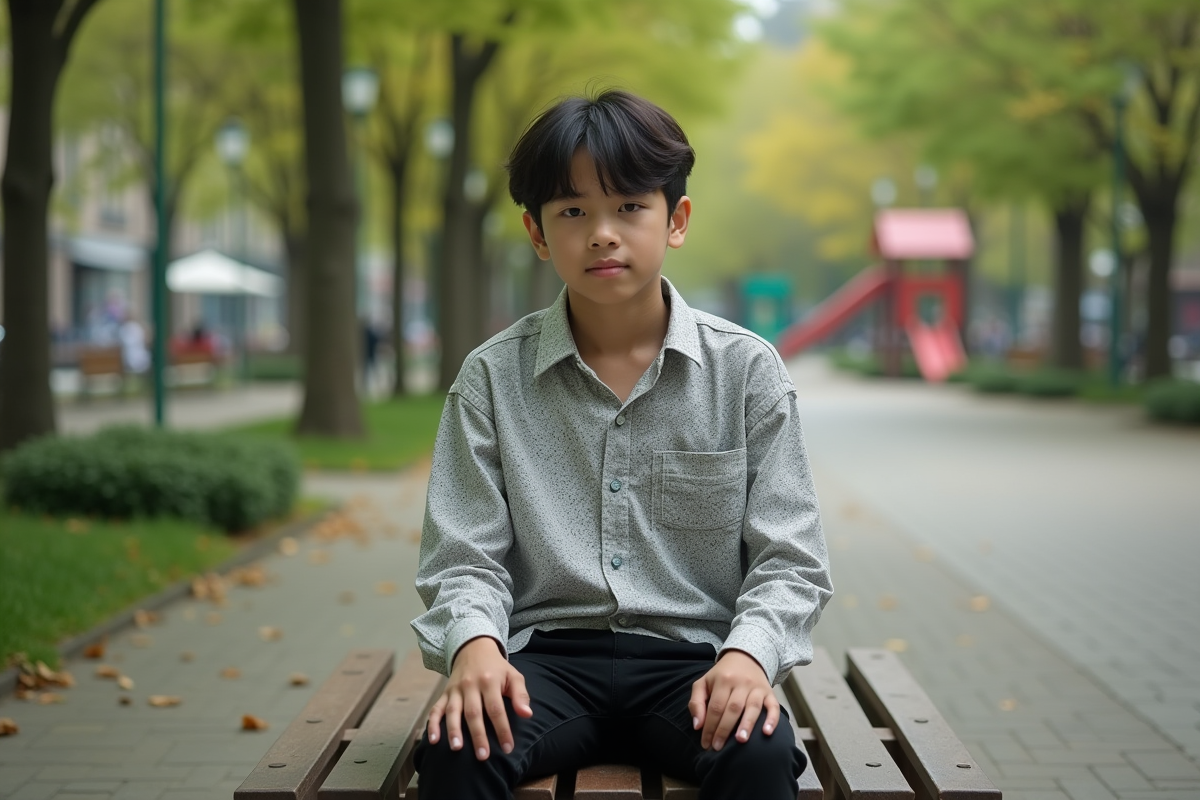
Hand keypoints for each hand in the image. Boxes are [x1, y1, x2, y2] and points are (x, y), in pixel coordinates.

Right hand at [426, 636, 532, 759]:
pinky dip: (432, 724)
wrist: (474, 648)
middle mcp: (470, 685)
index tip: (507, 748)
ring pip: (453, 711)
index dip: (502, 729)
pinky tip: (432, 740)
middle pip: (473, 713)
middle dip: (478, 735)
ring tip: (457, 748)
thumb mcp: (513, 676)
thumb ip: (520, 695)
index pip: (496, 709)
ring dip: (453, 730)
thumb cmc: (497, 668)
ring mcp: (455, 690)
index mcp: (489, 681)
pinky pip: (436, 709)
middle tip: (483, 756)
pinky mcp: (444, 693)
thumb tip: (527, 714)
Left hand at [689, 649, 778, 750]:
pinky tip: (767, 732)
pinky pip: (773, 706)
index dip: (710, 727)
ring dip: (747, 725)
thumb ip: (696, 702)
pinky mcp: (769, 692)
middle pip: (733, 708)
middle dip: (724, 729)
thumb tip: (698, 726)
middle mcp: (741, 683)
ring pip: (753, 707)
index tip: (706, 744)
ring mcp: (757, 687)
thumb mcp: (704, 683)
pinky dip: (771, 719)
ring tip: (740, 741)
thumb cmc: (721, 675)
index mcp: (723, 680)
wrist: (745, 658)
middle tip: (718, 747)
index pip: (715, 707)